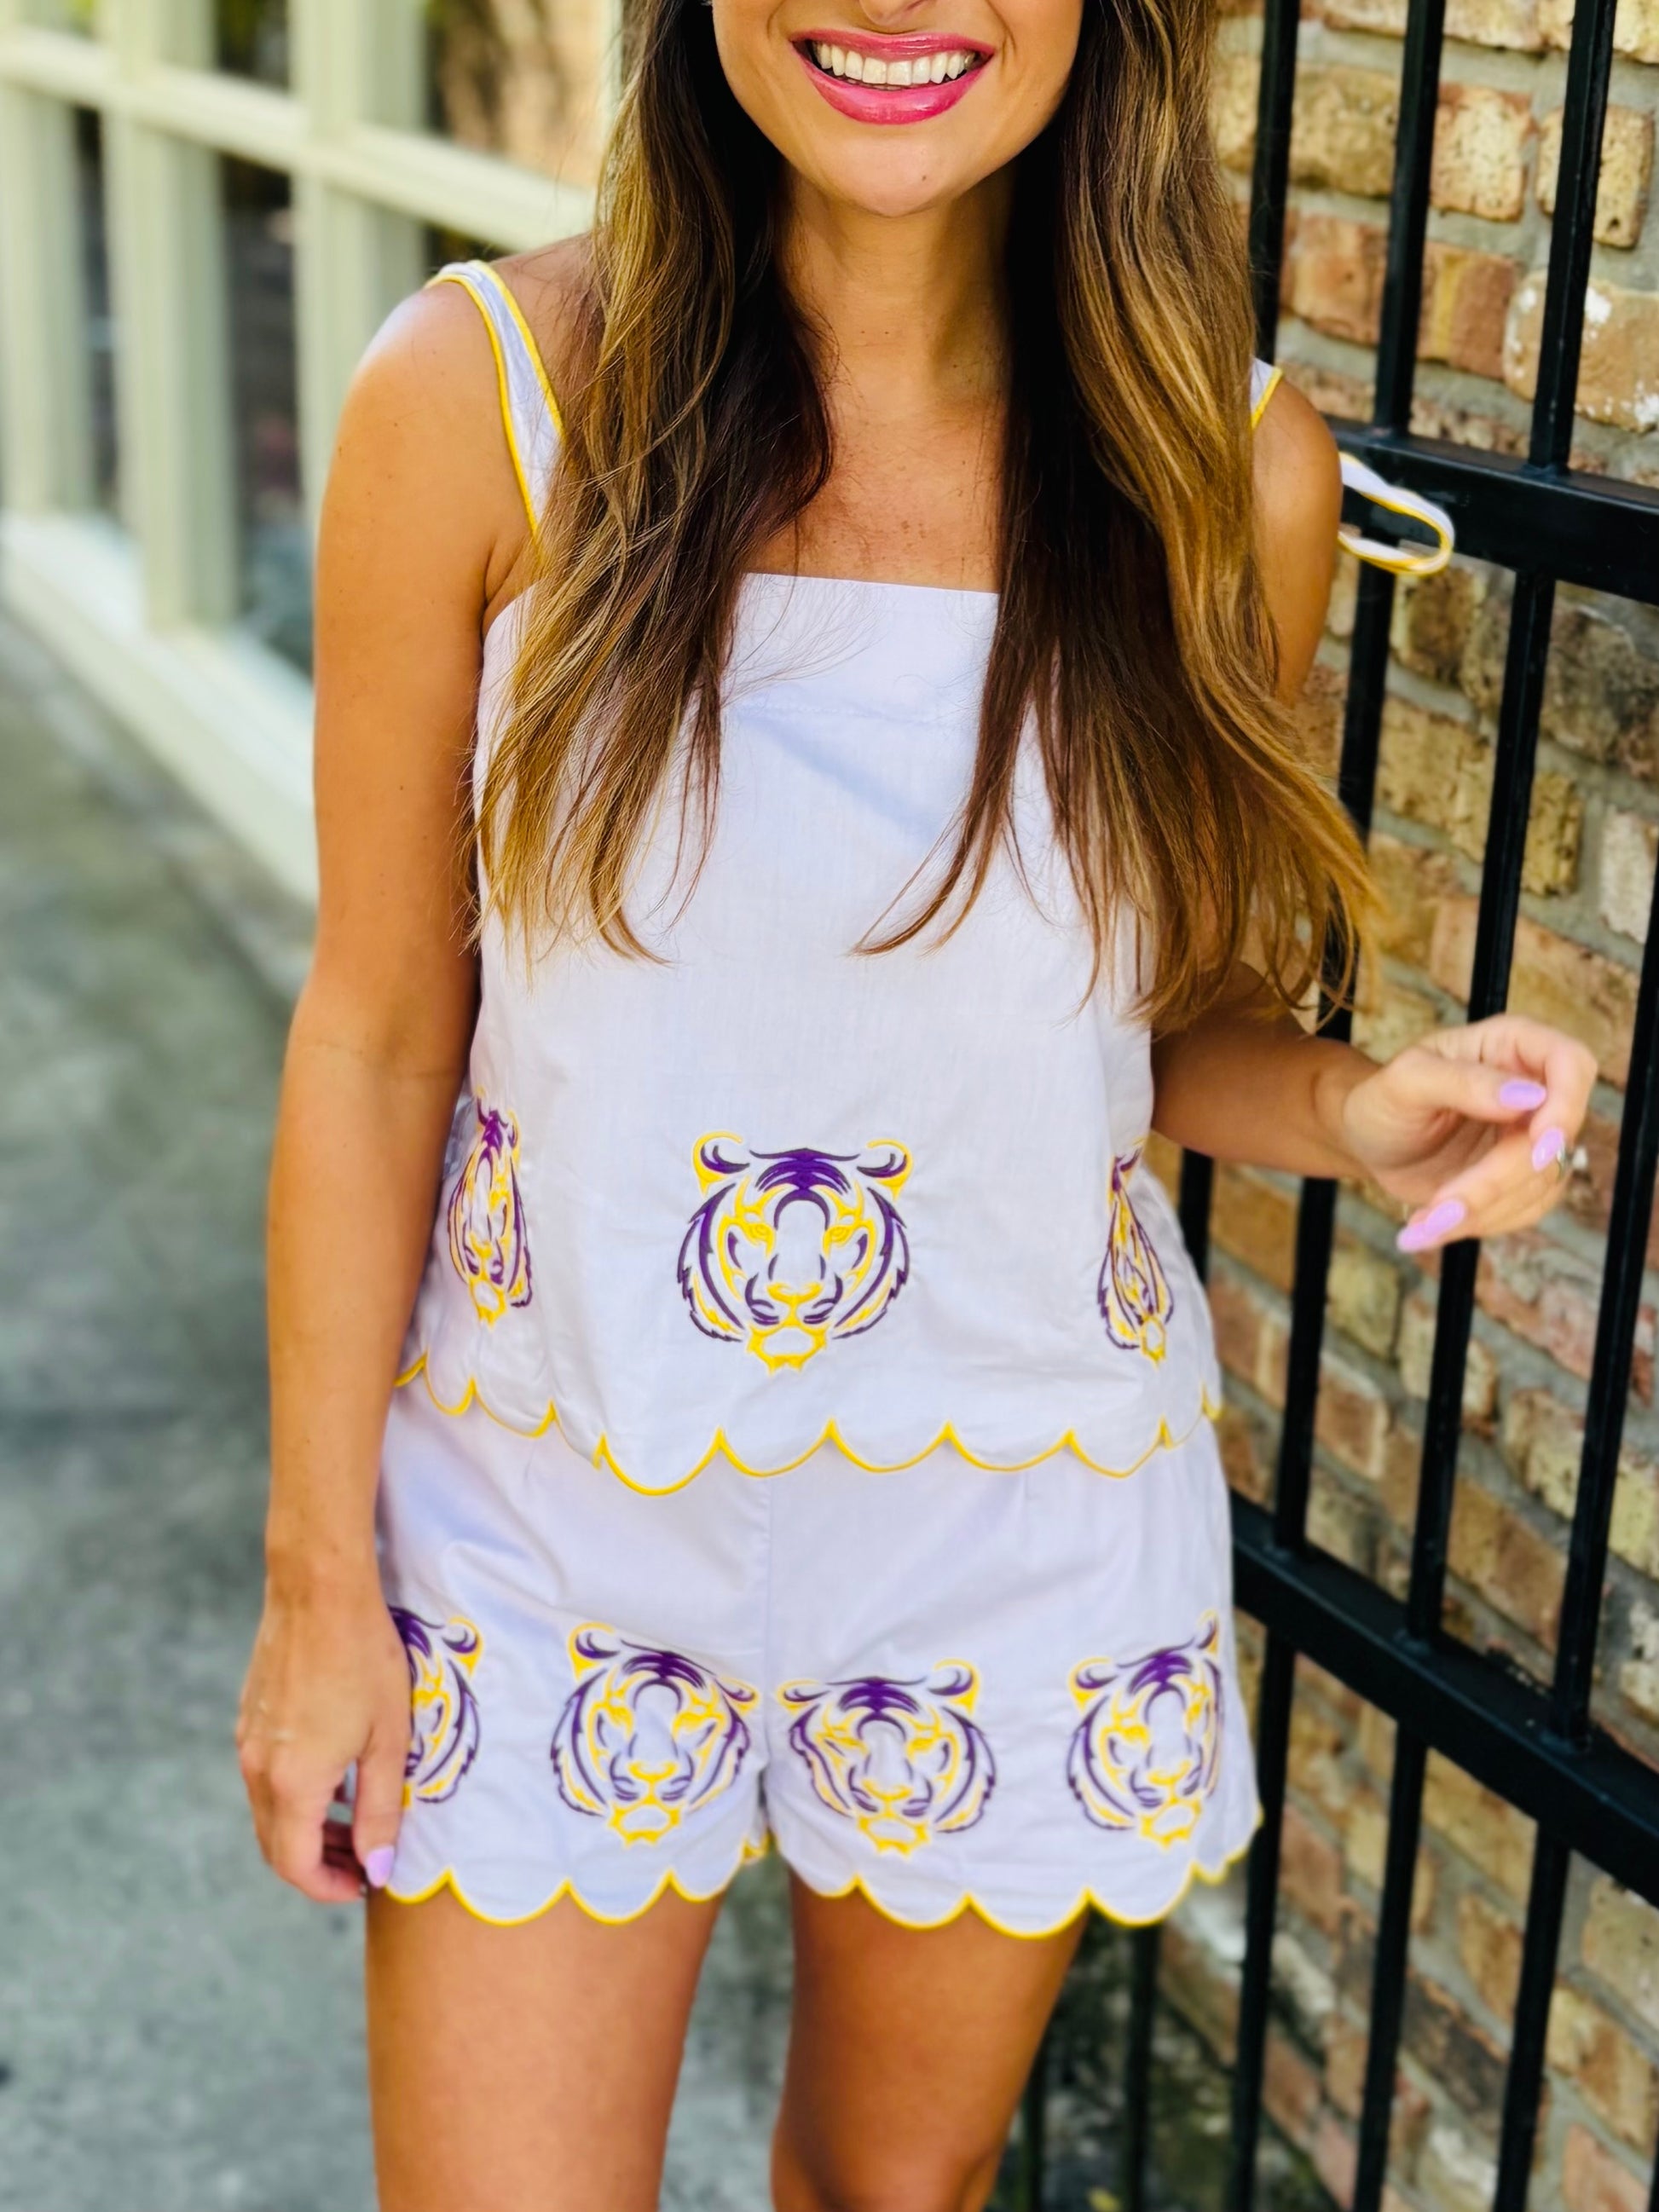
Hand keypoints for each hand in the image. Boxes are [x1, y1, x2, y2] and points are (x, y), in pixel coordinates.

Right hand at [237, 1576, 410, 1904]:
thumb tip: (377, 1869)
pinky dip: (296, 1796)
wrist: (318, 1589)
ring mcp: (247, 1742)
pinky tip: (336, 1777)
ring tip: (355, 1822)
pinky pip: (265, 1778)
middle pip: (277, 1846)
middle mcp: (257, 1769)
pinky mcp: (248, 1718)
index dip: (329, 1887)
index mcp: (292, 1782)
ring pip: (269, 1813)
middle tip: (365, 1861)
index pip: (296, 1866)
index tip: (364, 1884)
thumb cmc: (365, 1658)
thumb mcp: (388, 1739)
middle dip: (320, 1865)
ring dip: (308, 1830)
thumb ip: (380, 1810)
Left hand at [1331, 1015, 1595, 1252]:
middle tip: (1441, 1208)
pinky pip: (1525, 1210)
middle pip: (1553, 1141)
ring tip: (1423, 1224)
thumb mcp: (1405, 1081)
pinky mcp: (1521, 1177)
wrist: (1366, 1141)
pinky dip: (1480, 1224)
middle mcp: (1532, 1089)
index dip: (1566, 1107)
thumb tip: (1527, 1096)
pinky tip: (1433, 1226)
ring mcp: (1530, 1136)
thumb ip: (1462, 1081)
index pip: (1571, 1064)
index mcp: (1510, 1046)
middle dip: (1496, 1182)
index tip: (1535, 1146)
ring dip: (1483, 1211)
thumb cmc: (1381, 1099)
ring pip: (1541, 1184)